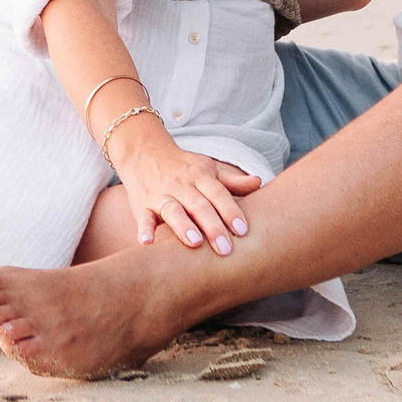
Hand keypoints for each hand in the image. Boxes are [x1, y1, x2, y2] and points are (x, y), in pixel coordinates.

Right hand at [108, 118, 259, 252]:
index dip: (230, 211)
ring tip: (195, 242)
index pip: (218, 193)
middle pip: (198, 205)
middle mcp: (180, 185)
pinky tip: (147, 242)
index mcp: (200, 175)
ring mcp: (160, 195)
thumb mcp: (208, 169)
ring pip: (172, 210)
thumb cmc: (183, 167)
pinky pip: (142, 217)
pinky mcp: (141, 205)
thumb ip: (232, 181)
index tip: (243, 230)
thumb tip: (259, 182)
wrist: (143, 152)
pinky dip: (144, 229)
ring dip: (182, 226)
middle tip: (225, 249)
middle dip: (212, 226)